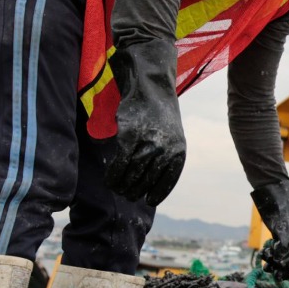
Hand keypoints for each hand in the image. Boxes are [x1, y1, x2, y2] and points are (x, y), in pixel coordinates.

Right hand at [104, 40, 185, 205]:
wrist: (151, 86)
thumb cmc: (159, 115)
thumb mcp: (171, 137)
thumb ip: (164, 158)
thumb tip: (148, 184)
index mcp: (179, 152)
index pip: (168, 182)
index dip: (157, 194)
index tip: (148, 200)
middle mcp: (166, 150)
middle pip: (147, 181)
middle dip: (135, 191)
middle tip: (127, 194)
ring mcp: (148, 143)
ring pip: (132, 175)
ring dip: (122, 185)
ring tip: (117, 188)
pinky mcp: (130, 136)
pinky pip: (120, 163)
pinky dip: (113, 174)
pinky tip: (110, 179)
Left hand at [251, 181, 288, 276]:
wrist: (275, 202)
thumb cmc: (284, 217)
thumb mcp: (284, 234)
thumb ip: (283, 250)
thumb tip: (280, 263)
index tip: (279, 275)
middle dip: (278, 267)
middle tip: (268, 268)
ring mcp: (288, 244)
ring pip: (280, 259)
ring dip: (271, 261)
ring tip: (264, 258)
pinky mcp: (279, 241)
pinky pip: (274, 253)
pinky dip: (268, 255)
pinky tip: (263, 253)